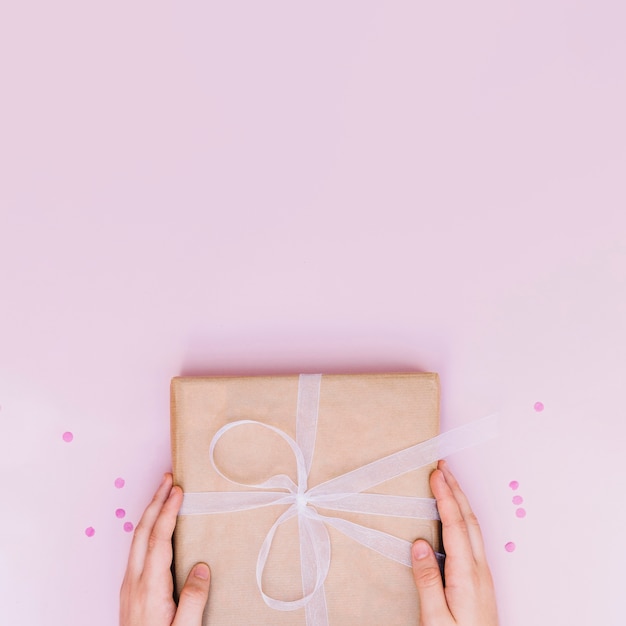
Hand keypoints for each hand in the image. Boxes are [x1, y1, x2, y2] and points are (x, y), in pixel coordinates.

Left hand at [120, 473, 210, 625]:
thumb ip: (193, 601)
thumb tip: (201, 568)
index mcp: (149, 588)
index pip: (158, 539)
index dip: (168, 512)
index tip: (178, 491)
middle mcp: (134, 582)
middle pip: (141, 532)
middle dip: (155, 501)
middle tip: (168, 479)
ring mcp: (129, 586)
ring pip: (136, 539)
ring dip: (149, 513)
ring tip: (163, 495)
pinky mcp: (130, 591)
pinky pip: (136, 550)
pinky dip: (147, 529)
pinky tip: (155, 528)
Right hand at [411, 460, 497, 625]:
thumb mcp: (435, 619)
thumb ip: (427, 581)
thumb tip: (418, 542)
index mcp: (466, 576)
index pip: (455, 526)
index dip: (445, 497)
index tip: (436, 474)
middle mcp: (479, 570)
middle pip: (469, 519)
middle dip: (456, 489)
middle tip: (443, 466)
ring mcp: (483, 574)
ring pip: (474, 527)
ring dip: (462, 500)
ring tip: (449, 482)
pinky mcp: (481, 580)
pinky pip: (474, 538)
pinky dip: (464, 517)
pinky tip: (457, 515)